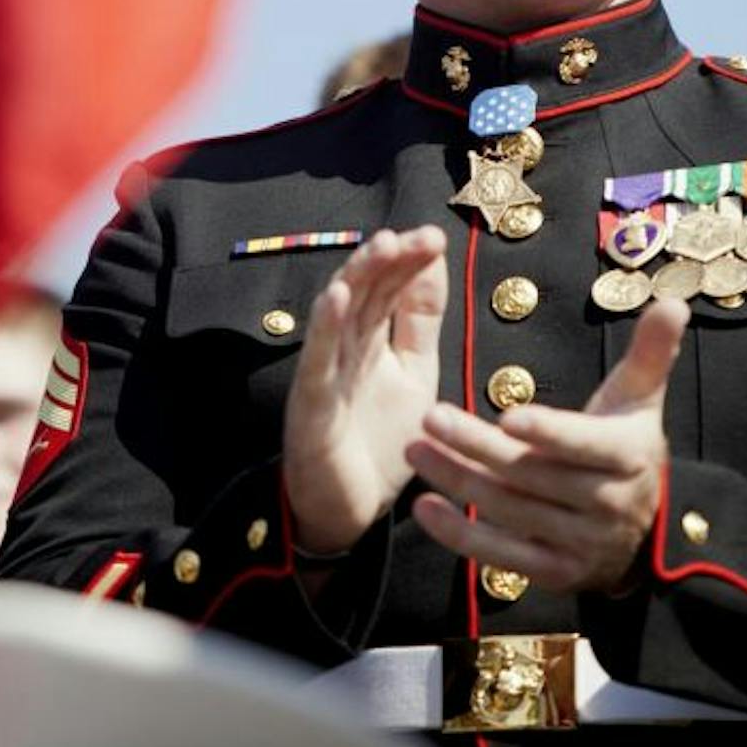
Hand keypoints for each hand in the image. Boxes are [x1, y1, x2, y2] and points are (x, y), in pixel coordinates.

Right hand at [283, 226, 448, 554]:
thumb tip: (433, 263)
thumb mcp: (414, 373)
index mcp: (372, 339)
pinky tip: (334, 296)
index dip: (408, 261)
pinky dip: (324, 327)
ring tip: (381, 245)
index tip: (435, 237)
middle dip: (388, 260)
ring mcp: (325, 372)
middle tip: (416, 236)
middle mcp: (345, 347)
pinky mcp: (310, 403)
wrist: (350, 510)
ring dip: (357, 278)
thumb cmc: (379, 441)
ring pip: (338, 314)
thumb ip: (420, 322)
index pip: (389, 288)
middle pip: (364, 291)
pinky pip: (316, 360)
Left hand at [406, 296, 687, 592]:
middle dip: (477, 447)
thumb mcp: (640, 400)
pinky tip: (425, 507)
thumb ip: (650, 353)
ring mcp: (582, 544)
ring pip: (511, 512)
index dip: (548, 432)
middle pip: (532, 475)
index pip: (584, 444)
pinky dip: (461, 536)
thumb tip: (674, 303)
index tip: (507, 416)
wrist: (644, 532)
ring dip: (458, 482)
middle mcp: (609, 505)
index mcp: (629, 456)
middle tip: (429, 418)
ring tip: (414, 450)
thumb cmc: (626, 446)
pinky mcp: (555, 574)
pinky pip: (503, 556)